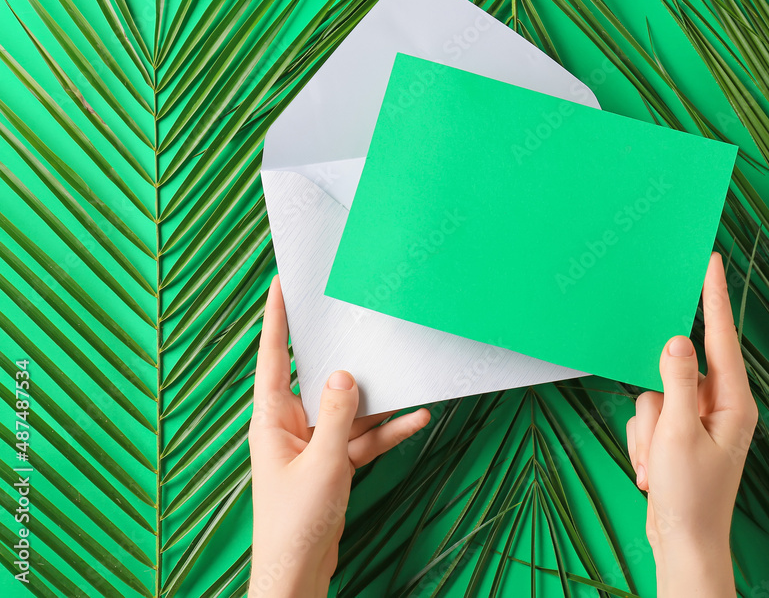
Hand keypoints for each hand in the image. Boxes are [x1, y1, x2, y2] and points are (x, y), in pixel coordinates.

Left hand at [248, 276, 430, 597]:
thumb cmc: (295, 522)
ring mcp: (313, 445)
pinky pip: (362, 438)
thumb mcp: (324, 462)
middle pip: (317, 377)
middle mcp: (290, 425)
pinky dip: (387, 432)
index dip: (276, 317)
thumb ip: (339, 415)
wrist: (299, 573)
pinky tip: (415, 421)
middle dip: (341, 352)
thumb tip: (346, 374)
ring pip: (348, 410)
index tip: (282, 281)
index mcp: (271, 418)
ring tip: (405, 375)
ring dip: (377, 400)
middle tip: (357, 318)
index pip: (273, 355)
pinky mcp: (333, 464)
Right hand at [625, 252, 756, 596]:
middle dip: (658, 410)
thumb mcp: (679, 434)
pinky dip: (644, 442)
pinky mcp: (678, 433)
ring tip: (659, 467)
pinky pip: (648, 417)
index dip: (714, 297)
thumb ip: (676, 382)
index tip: (710, 261)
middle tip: (663, 442)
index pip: (721, 337)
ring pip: (654, 396)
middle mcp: (718, 406)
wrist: (682, 544)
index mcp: (734, 402)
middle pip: (674, 372)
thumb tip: (677, 340)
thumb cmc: (691, 497)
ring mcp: (696, 421)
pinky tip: (654, 471)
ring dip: (648, 433)